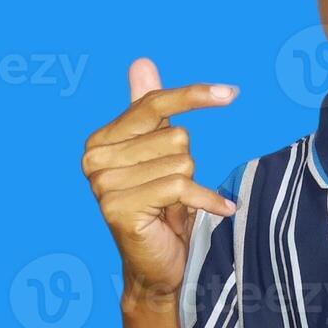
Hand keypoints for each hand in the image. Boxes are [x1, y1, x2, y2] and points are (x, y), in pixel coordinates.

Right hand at [81, 57, 238, 299]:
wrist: (156, 265)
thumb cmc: (161, 205)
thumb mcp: (157, 153)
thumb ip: (148, 108)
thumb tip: (141, 61)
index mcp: (101, 139)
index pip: (153, 104)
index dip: (194, 96)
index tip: (231, 93)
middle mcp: (95, 159)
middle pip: (174, 136)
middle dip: (186, 162)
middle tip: (173, 190)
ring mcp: (104, 184)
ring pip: (181, 162)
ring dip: (191, 184)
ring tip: (175, 205)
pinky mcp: (119, 207)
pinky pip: (181, 187)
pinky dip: (208, 199)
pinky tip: (219, 209)